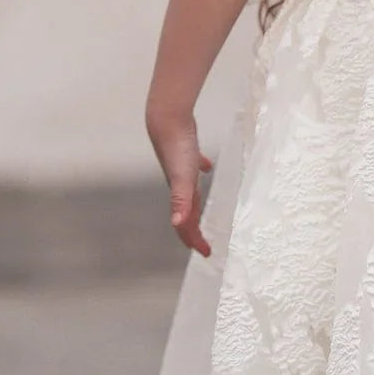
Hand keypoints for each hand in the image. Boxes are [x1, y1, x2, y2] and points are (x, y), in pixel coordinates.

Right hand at [146, 108, 213, 256]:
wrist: (166, 120)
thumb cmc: (177, 149)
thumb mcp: (183, 178)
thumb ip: (181, 200)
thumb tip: (178, 223)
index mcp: (181, 194)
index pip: (186, 225)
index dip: (195, 240)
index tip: (206, 253)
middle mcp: (180, 185)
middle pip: (188, 213)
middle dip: (195, 230)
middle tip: (204, 243)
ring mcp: (181, 169)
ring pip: (189, 192)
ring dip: (195, 206)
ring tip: (202, 214)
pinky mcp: (186, 153)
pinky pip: (194, 165)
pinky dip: (200, 169)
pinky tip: (206, 166)